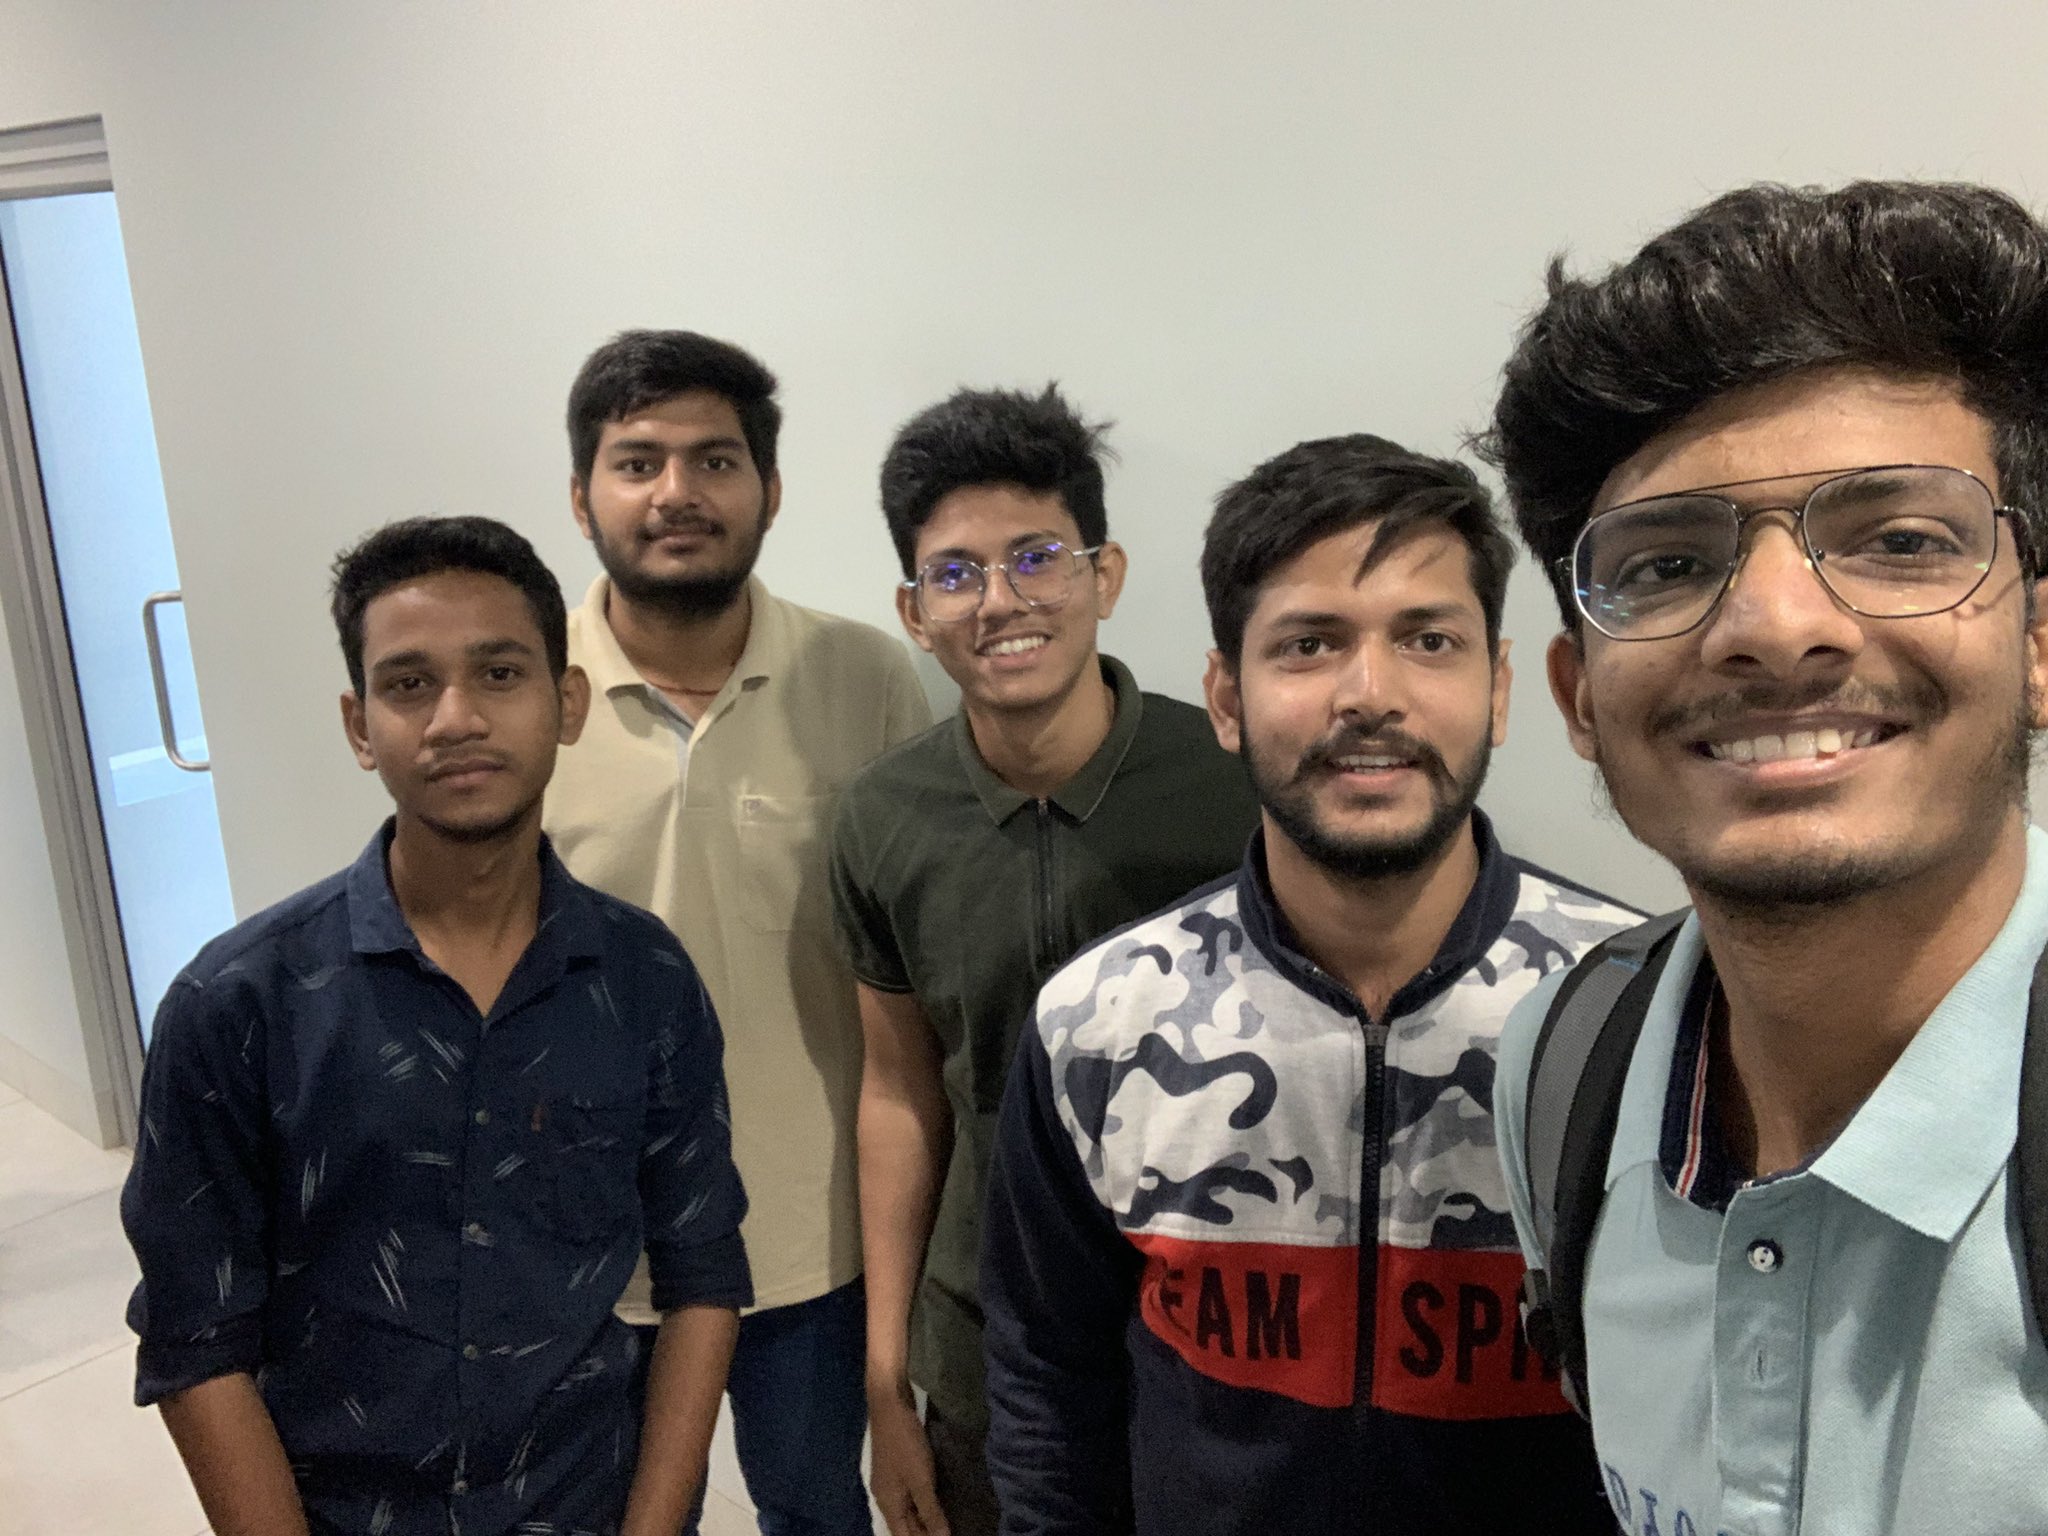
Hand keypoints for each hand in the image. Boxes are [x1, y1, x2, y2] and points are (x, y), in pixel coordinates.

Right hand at [867, 1377, 949, 1535]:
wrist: (890, 1404)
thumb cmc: (905, 1444)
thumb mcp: (920, 1480)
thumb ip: (930, 1511)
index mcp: (888, 1504)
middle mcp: (886, 1496)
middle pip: (905, 1525)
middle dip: (925, 1532)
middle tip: (950, 1532)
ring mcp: (891, 1481)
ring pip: (908, 1509)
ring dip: (925, 1518)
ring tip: (948, 1522)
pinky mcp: (898, 1467)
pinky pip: (910, 1494)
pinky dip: (923, 1502)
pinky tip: (937, 1499)